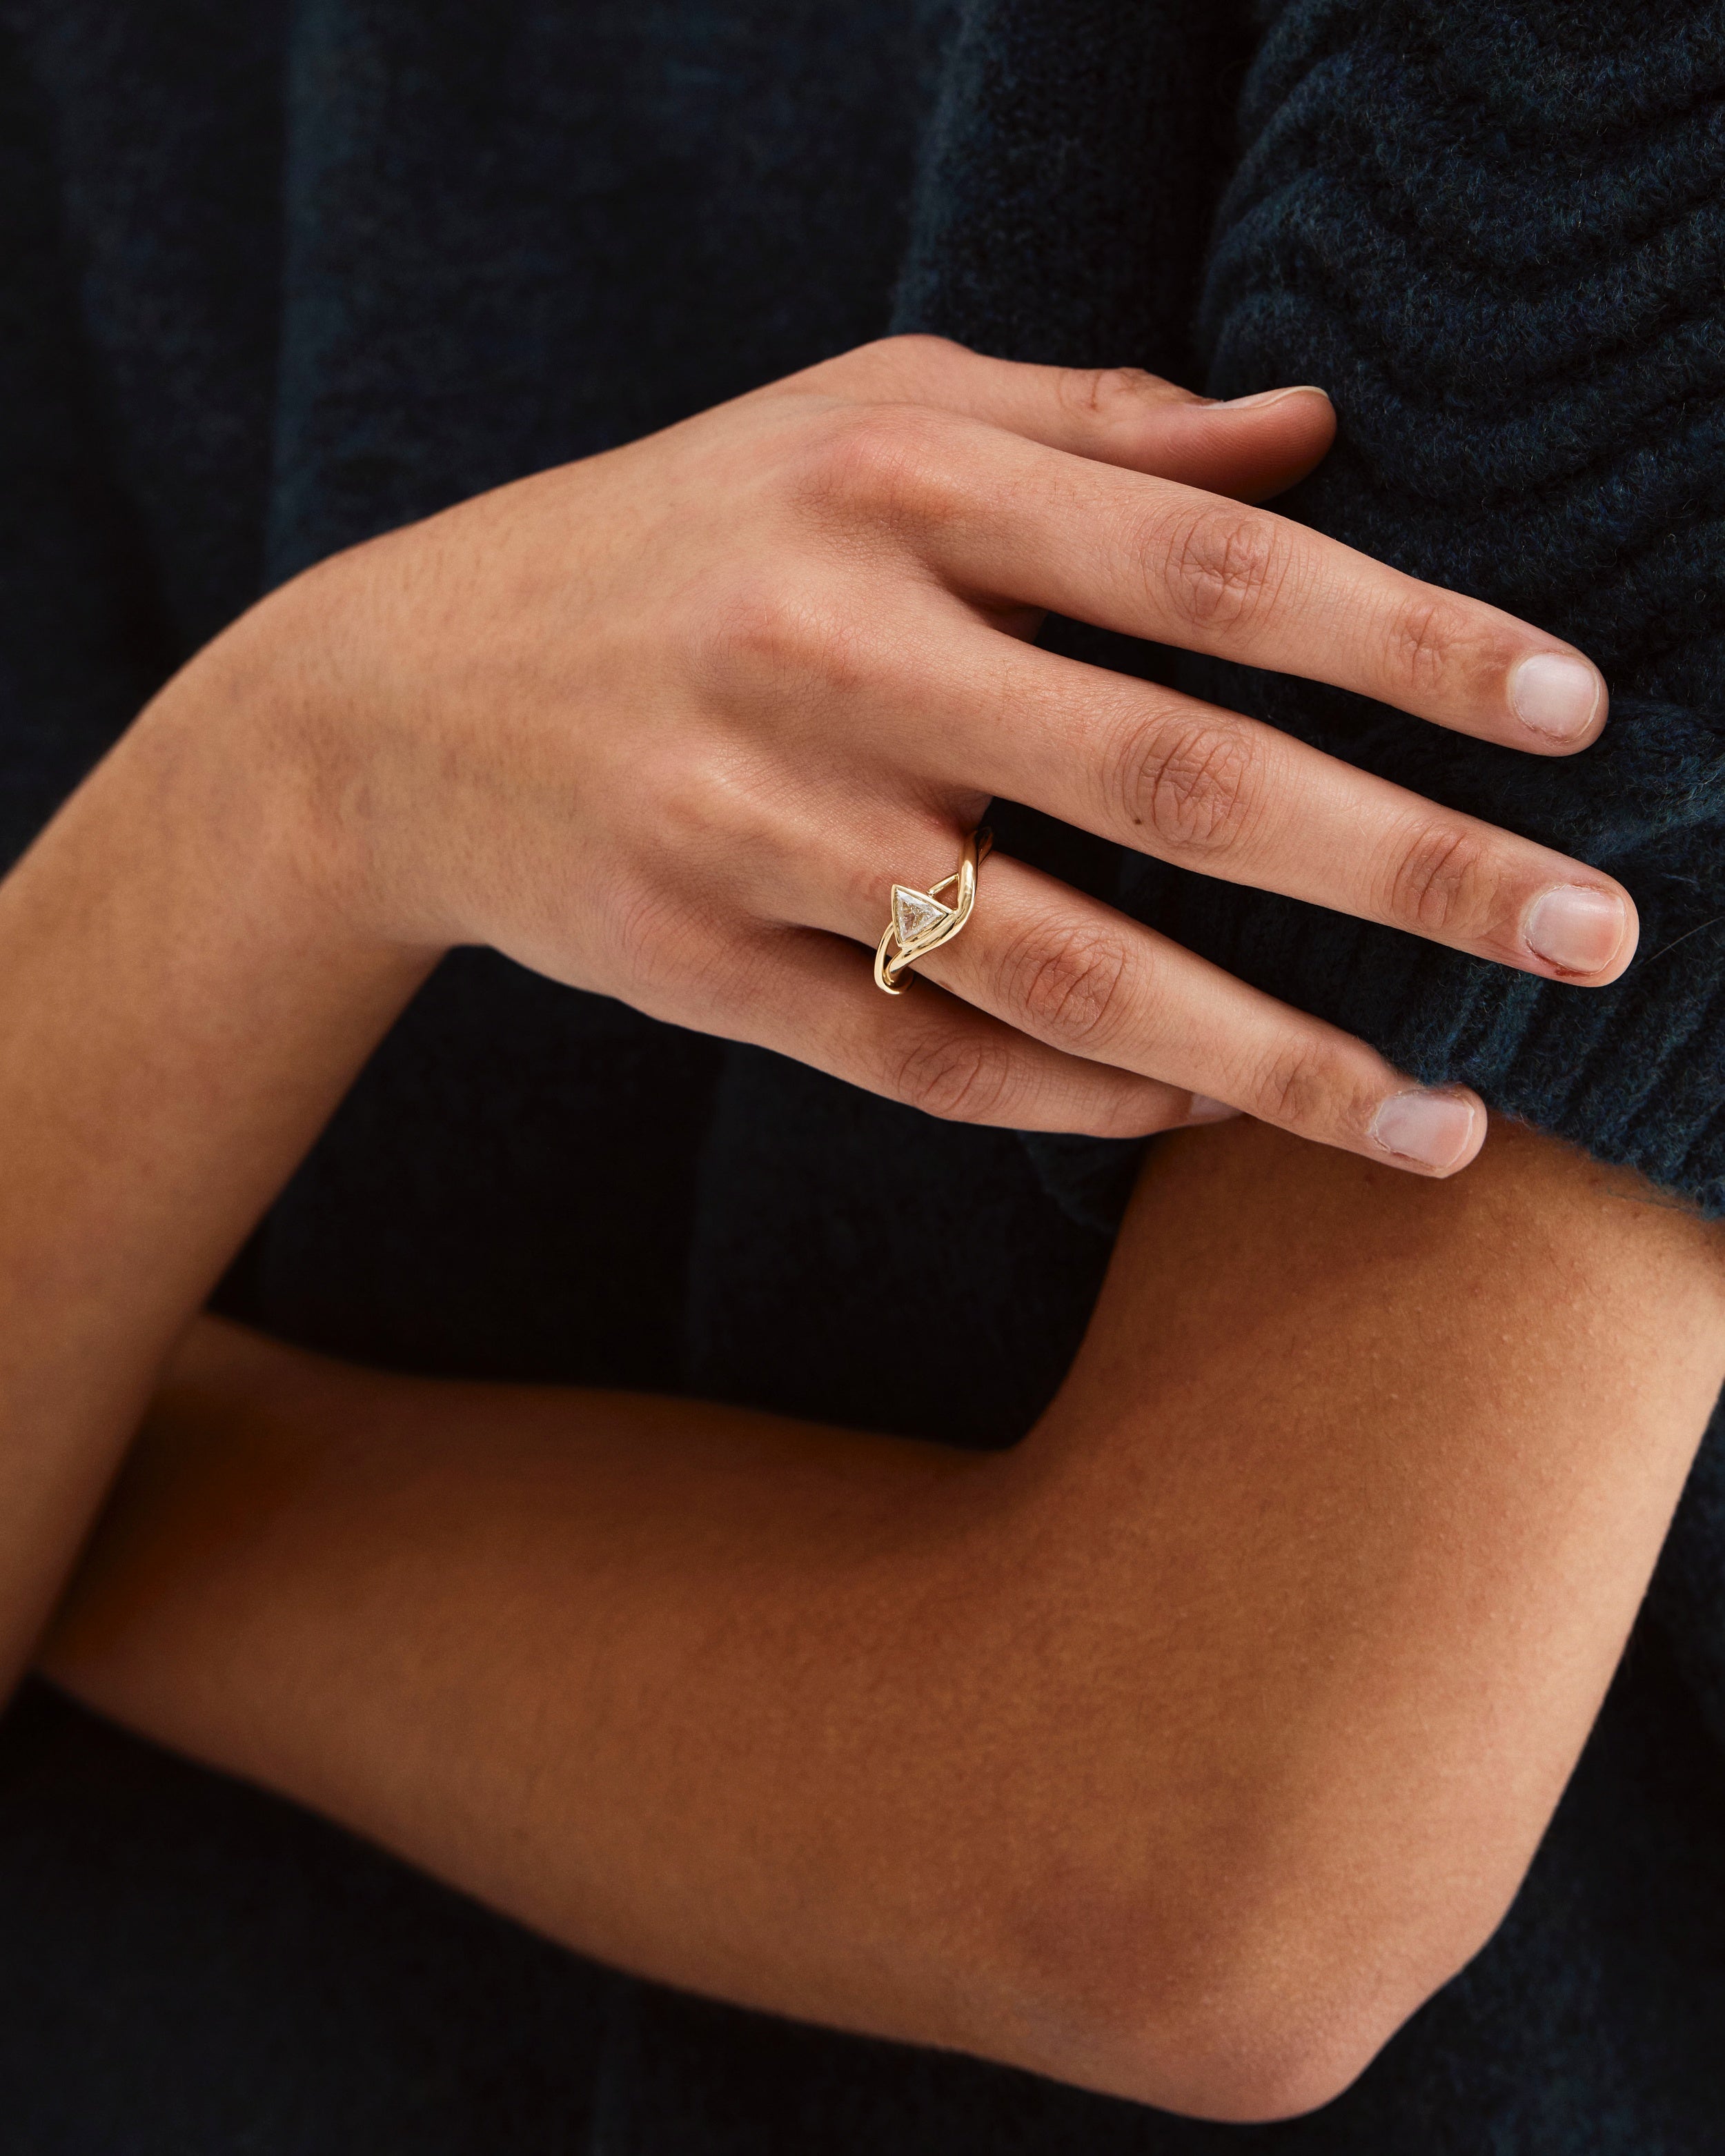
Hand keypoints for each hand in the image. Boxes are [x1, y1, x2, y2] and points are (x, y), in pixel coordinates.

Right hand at [213, 335, 1635, 1173]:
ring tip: (1449, 1126)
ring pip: (1062, 969)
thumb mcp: (857, 422)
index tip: (1573, 714)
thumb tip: (1317, 437)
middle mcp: (831, 653)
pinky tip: (1209, 1121)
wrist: (400, 697)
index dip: (1405, 639)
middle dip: (1407, 866)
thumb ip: (1085, 425)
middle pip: (1171, 779)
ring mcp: (758, 829)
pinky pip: (927, 1061)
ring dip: (1275, 1058)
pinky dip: (1082, 1101)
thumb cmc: (676, 537)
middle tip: (1595, 932)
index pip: (1205, 566)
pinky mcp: (701, 968)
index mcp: (892, 486)